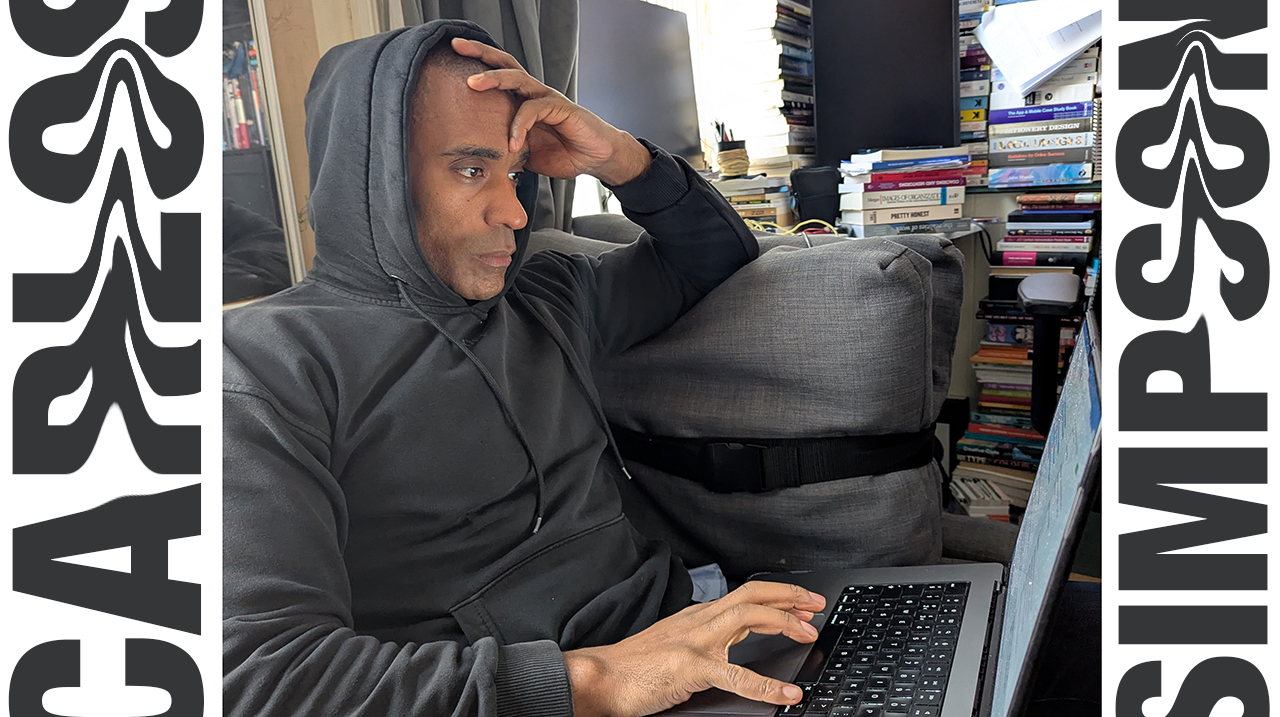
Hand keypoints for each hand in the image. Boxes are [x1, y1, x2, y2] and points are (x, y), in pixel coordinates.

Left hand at [451, 37, 650, 184]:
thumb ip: (507, 152)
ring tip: (473, 84)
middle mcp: (533, 93)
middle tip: (456, 45)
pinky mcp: (560, 107)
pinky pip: (534, 109)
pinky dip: (519, 125)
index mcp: (523, 101)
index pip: (497, 75)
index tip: (452, 58)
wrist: (595, 158)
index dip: (476, 66)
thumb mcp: (527, 155)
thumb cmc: (565, 153)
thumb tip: (484, 163)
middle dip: (480, 54)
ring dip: (494, 79)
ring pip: (517, 79)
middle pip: (504, 64)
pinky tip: (512, 143)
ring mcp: (547, 98)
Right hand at [562, 581, 825, 716]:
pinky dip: (767, 685)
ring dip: (783, 621)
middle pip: (752, 594)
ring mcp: (695, 641)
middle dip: (789, 596)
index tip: (801, 605)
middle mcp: (699, 621)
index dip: (777, 598)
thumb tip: (730, 654)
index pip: (745, 596)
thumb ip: (702, 645)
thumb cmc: (632, 669)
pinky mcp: (690, 667)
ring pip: (748, 616)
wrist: (599, 678)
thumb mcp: (674, 647)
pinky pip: (737, 674)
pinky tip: (787, 693)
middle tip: (816, 605)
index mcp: (696, 617)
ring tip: (809, 633)